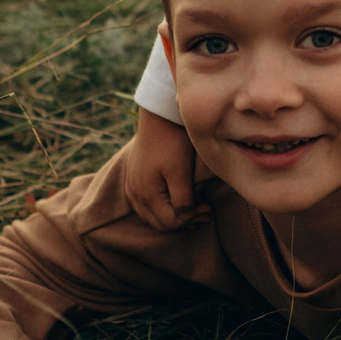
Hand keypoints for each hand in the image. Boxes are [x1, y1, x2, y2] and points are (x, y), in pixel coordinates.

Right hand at [123, 107, 205, 229]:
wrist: (158, 116)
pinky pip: (144, 204)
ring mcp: (132, 186)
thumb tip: (186, 217)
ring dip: (173, 216)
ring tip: (194, 210)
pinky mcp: (133, 178)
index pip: (170, 223)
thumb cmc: (172, 142)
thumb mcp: (180, 172)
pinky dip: (161, 208)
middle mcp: (135, 194)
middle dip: (185, 221)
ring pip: (152, 215)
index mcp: (146, 194)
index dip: (192, 220)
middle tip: (205, 212)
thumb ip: (182, 200)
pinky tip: (175, 202)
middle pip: (160, 223)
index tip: (208, 209)